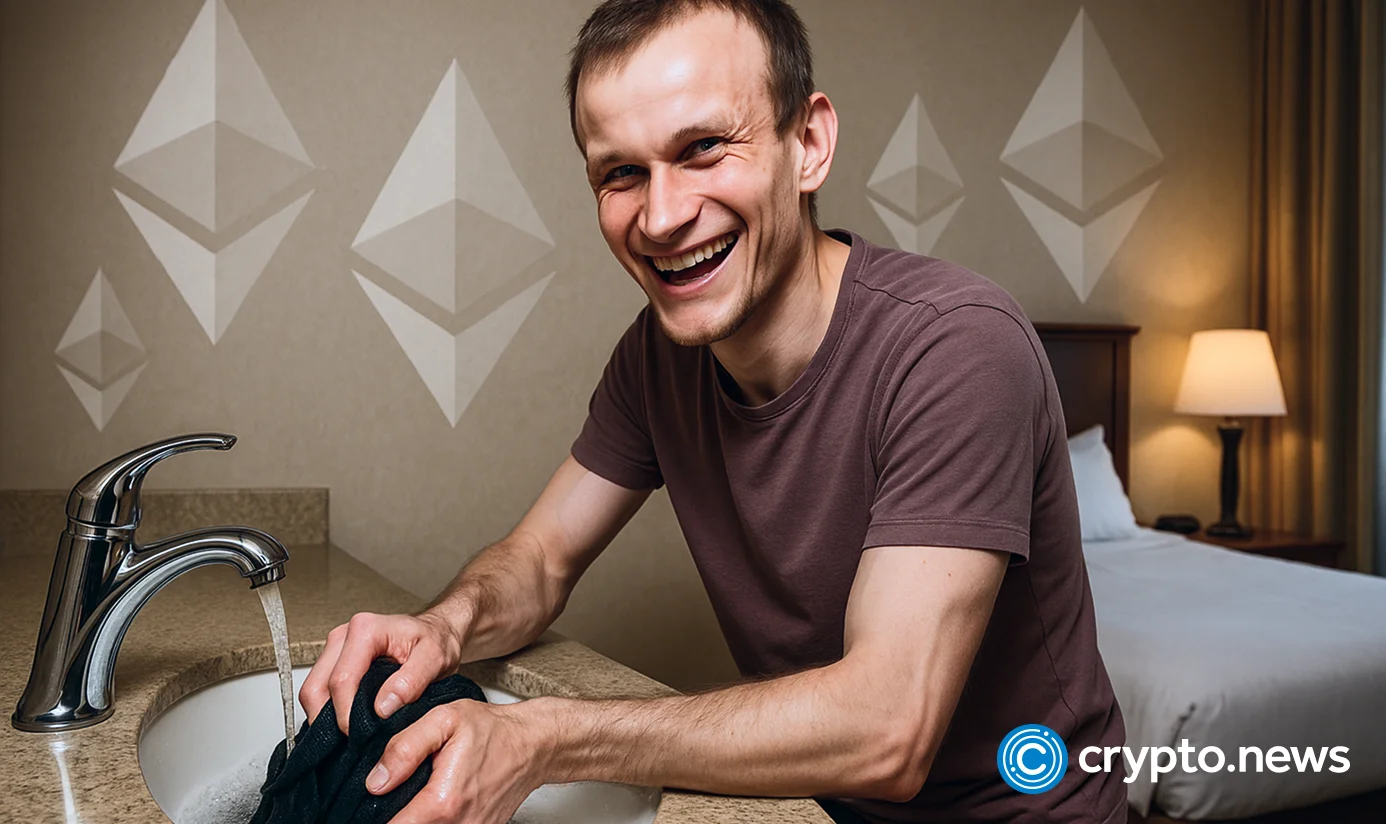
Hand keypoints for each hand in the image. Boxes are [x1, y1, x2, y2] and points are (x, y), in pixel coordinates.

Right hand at [300, 611, 464, 733]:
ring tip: (352, 735)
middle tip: (354, 740)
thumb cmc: (435, 641)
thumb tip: (383, 706)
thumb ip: (412, 680)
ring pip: (313, 691)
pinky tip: (347, 724)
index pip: (341, 680)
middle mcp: (344, 636)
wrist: (436, 632)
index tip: (360, 735)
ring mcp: (335, 649)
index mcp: (366, 630)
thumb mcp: (436, 658)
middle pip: (317, 687)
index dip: (346, 714)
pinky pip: (319, 692)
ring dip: (326, 717)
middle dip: (330, 720)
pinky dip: (328, 712)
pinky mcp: (334, 662)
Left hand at [371, 698, 546, 823]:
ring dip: (417, 816)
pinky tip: (437, 799)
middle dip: (396, 813)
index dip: (376, 814)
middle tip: (396, 790)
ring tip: (418, 792)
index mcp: (443, 801)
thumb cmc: (493, 730)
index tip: (375, 798)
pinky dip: (436, 818)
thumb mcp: (444, 720)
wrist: (533, 743)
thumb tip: (376, 780)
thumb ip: (404, 748)